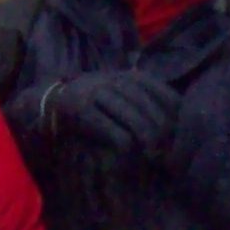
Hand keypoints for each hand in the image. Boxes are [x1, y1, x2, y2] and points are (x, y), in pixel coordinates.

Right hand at [47, 70, 181, 157]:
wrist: (47, 105)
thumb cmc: (89, 104)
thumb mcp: (114, 94)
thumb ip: (139, 98)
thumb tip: (175, 115)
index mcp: (123, 75)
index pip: (158, 89)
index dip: (173, 109)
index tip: (183, 128)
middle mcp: (111, 80)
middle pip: (148, 104)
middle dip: (162, 127)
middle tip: (171, 148)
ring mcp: (95, 93)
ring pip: (133, 116)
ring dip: (148, 138)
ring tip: (155, 155)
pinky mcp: (82, 111)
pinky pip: (112, 130)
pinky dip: (126, 145)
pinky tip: (131, 154)